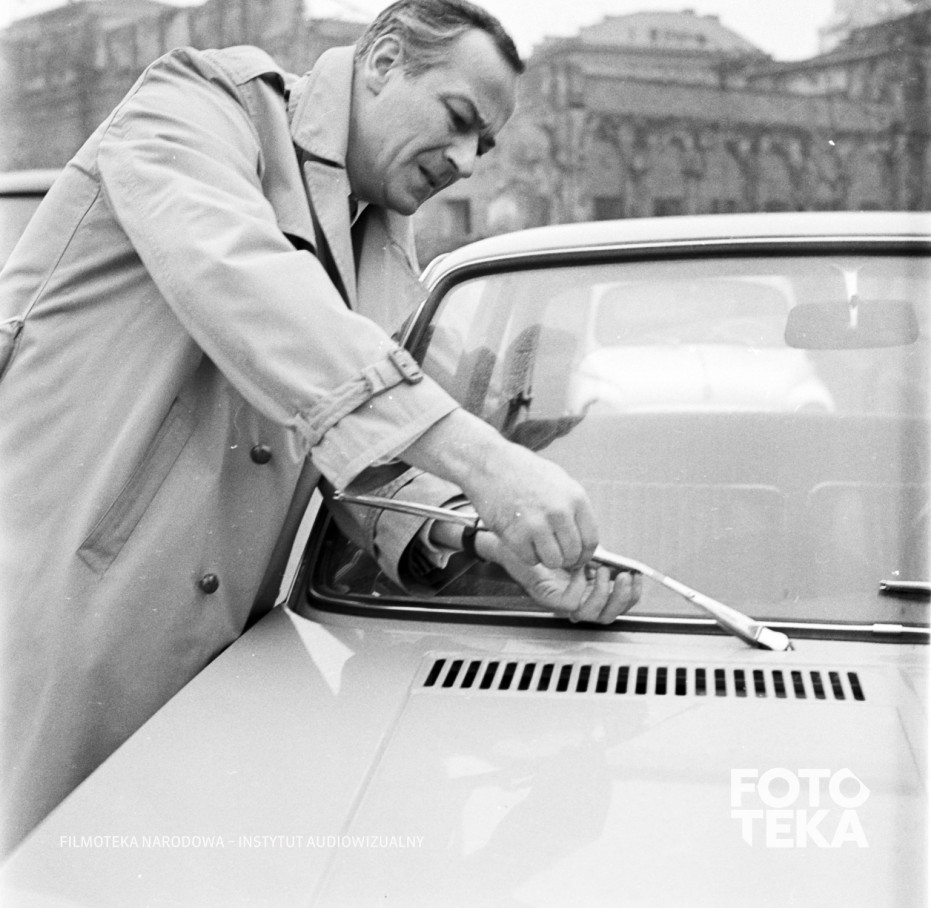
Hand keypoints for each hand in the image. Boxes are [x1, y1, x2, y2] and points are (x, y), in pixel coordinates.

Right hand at [401, 411, 597, 569]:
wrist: (488, 463)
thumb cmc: (522, 470)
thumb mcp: (559, 481)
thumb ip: (573, 508)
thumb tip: (583, 537)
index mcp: (575, 497)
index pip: (590, 540)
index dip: (584, 555)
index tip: (577, 558)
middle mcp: (560, 512)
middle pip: (572, 554)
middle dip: (564, 559)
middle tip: (554, 553)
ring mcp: (537, 524)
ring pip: (553, 561)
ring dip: (545, 558)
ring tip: (536, 544)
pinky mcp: (515, 535)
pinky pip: (530, 560)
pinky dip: (526, 554)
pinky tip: (521, 539)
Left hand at [477, 532, 640, 623]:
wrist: (514, 534)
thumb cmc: (543, 538)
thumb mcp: (577, 546)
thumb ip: (598, 556)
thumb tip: (624, 563)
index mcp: (587, 589)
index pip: (616, 605)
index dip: (631, 596)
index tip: (637, 576)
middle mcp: (576, 600)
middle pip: (608, 616)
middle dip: (622, 599)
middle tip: (625, 577)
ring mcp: (562, 602)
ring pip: (592, 615)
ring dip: (603, 594)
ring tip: (602, 571)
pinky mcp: (548, 599)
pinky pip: (571, 604)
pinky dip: (579, 588)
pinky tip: (577, 570)